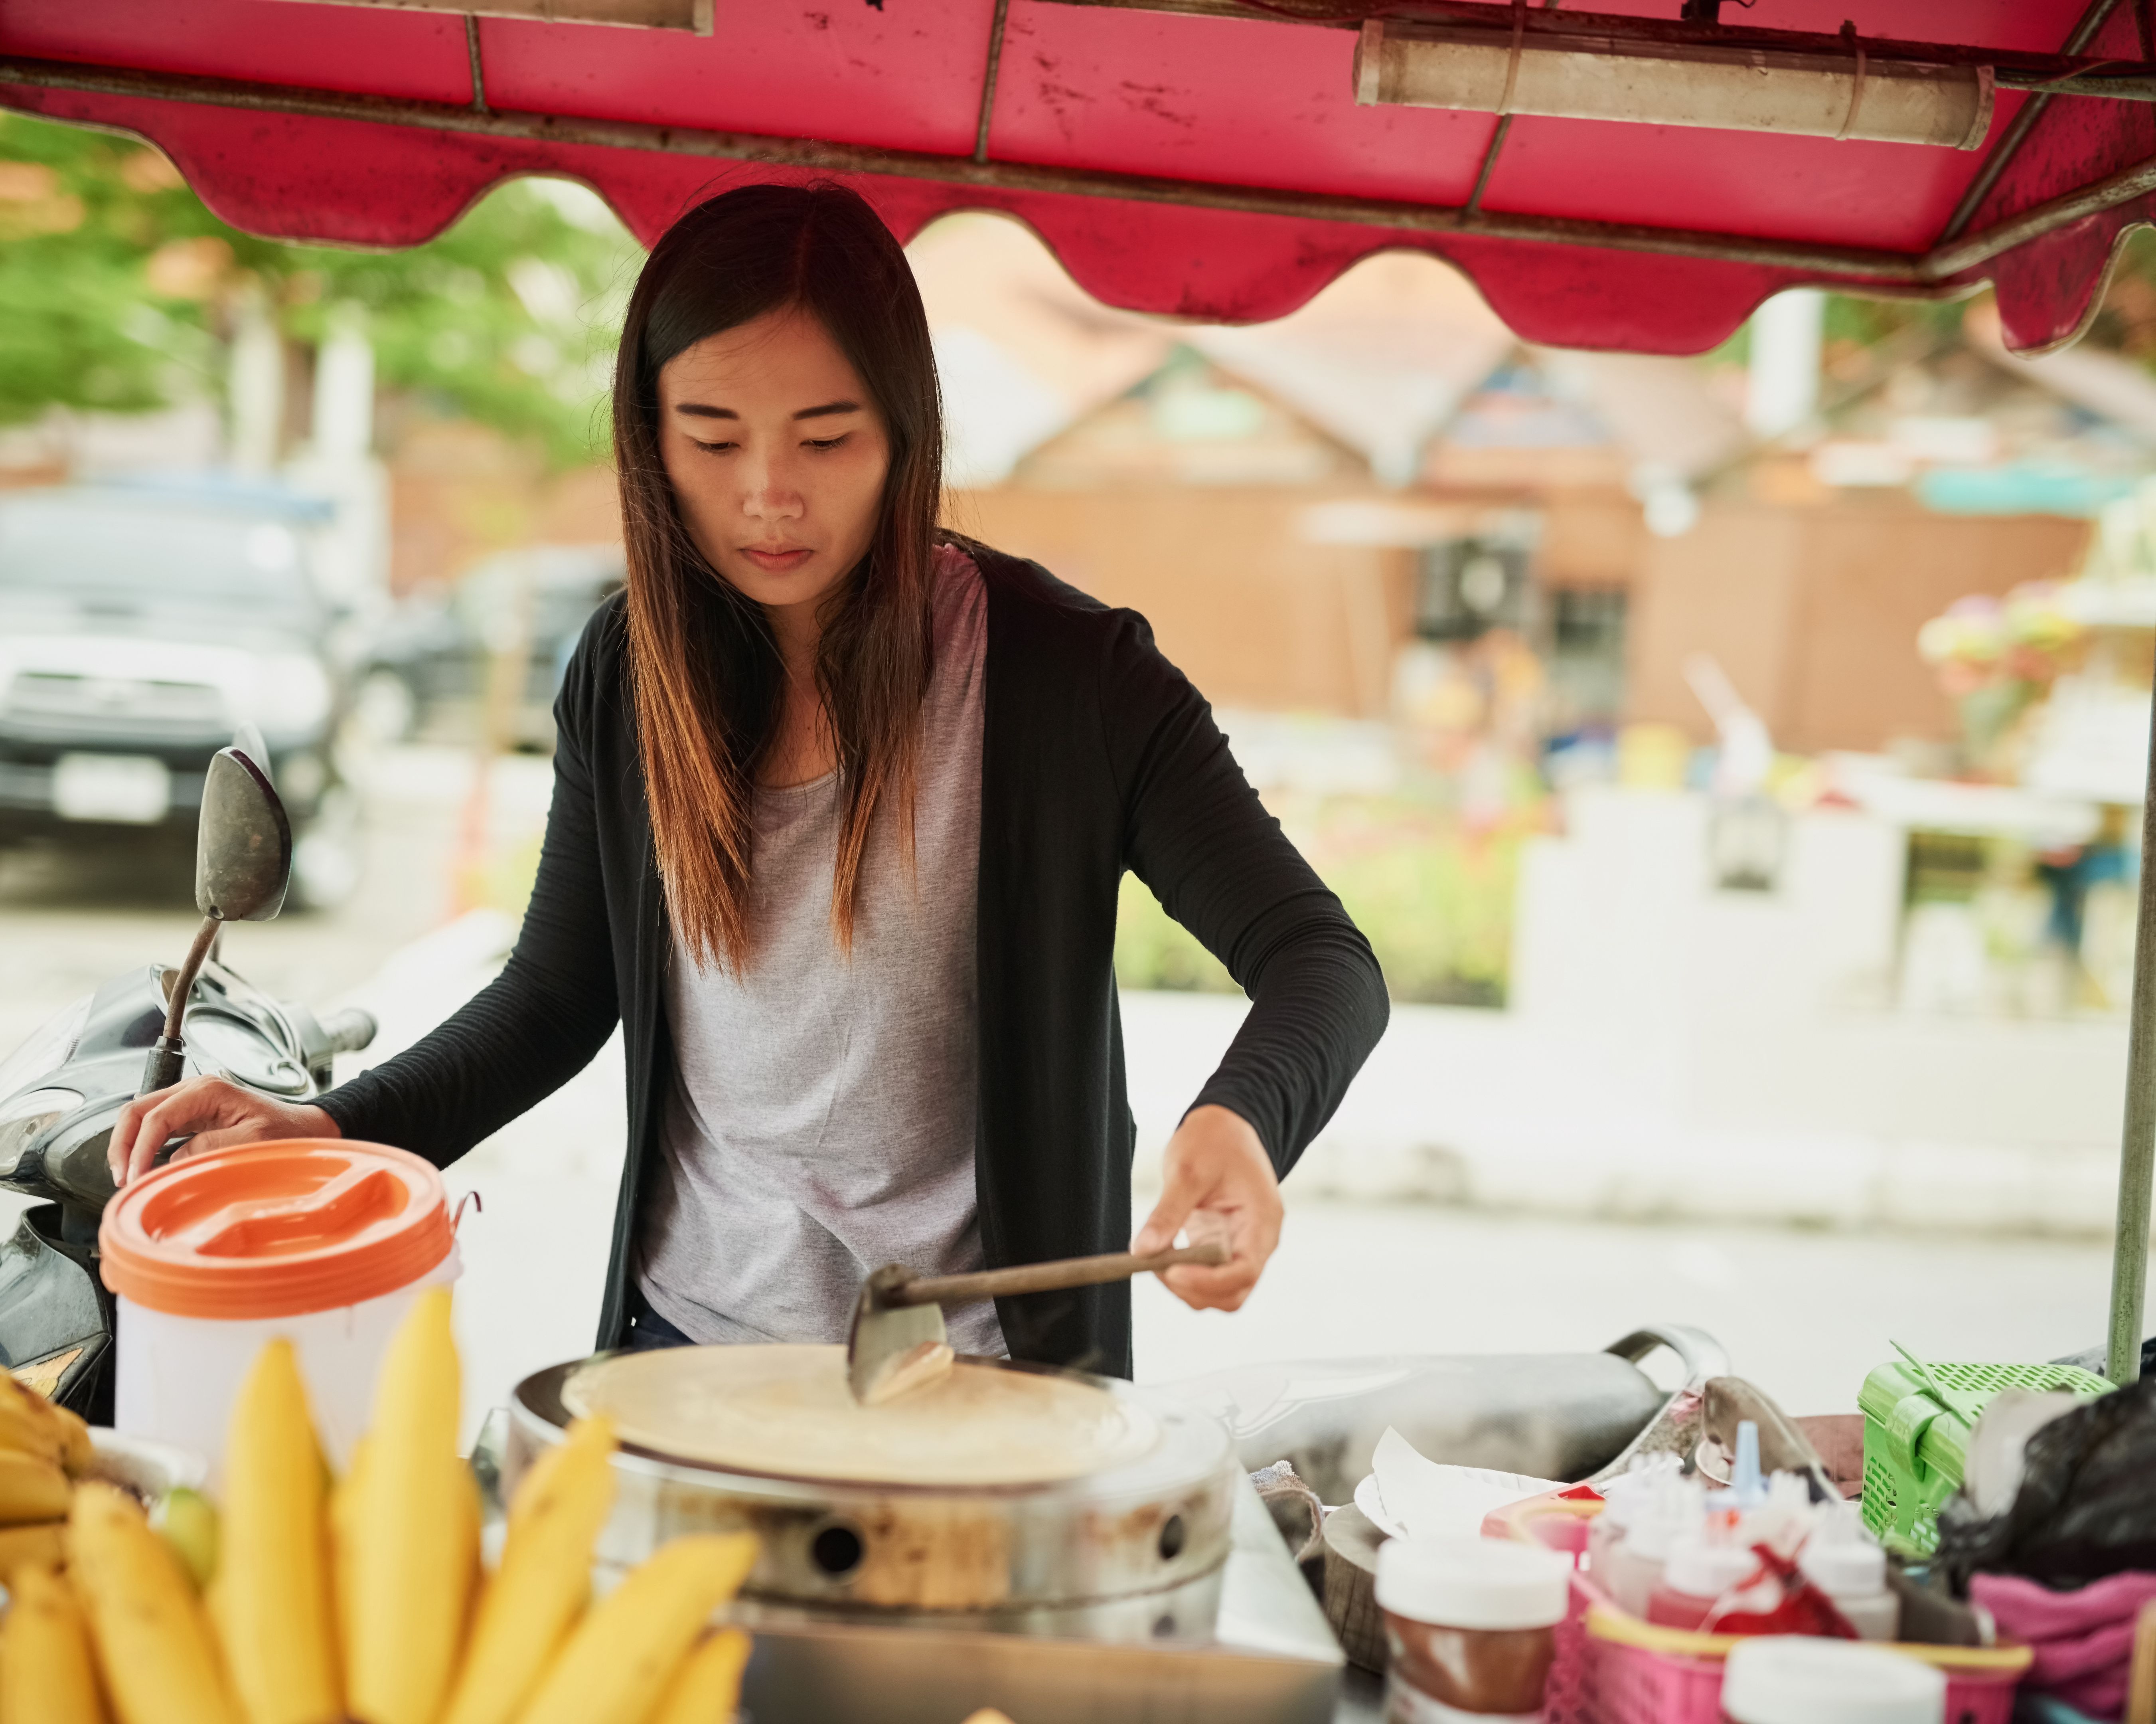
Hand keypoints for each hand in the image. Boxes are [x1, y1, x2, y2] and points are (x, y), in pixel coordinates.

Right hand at [108, 1076, 339, 1187]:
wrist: (305, 1130)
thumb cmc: (287, 1132)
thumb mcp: (253, 1140)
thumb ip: (211, 1146)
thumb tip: (172, 1158)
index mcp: (207, 1090)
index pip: (156, 1117)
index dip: (139, 1148)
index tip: (134, 1176)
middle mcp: (194, 1091)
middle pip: (137, 1111)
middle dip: (123, 1144)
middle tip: (122, 1178)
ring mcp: (190, 1102)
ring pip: (141, 1118)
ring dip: (129, 1146)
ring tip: (127, 1177)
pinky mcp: (191, 1117)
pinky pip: (156, 1128)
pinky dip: (143, 1147)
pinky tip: (143, 1168)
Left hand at [1132, 1104, 1281, 1312]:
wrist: (1226, 1125)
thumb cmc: (1214, 1140)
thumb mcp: (1187, 1170)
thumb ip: (1167, 1212)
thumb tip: (1143, 1250)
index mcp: (1262, 1219)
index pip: (1244, 1270)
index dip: (1207, 1281)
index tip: (1171, 1272)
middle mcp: (1258, 1239)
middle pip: (1235, 1291)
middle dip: (1195, 1289)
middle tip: (1157, 1266)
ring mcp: (1242, 1244)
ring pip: (1222, 1291)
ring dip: (1188, 1286)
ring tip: (1156, 1258)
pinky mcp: (1224, 1245)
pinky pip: (1209, 1275)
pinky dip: (1186, 1274)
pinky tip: (1163, 1254)